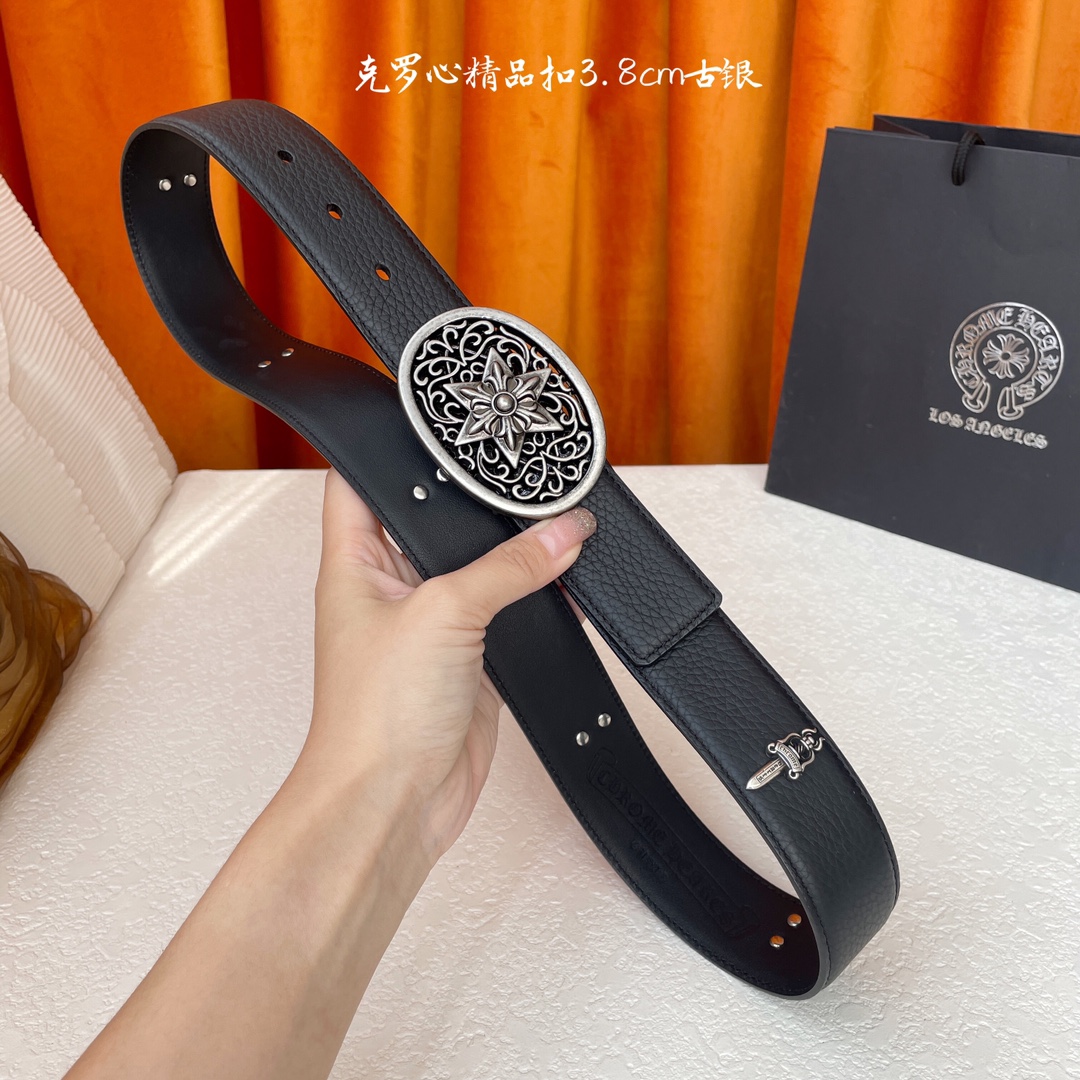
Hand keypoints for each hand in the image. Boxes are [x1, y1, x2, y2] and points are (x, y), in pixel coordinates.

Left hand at [299, 468, 596, 860]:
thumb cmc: (375, 715)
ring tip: (553, 519)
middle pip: (430, 521)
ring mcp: (432, 625)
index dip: (387, 449)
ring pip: (476, 569)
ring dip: (512, 552)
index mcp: (356, 564)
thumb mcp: (443, 614)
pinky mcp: (469, 661)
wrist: (393, 802)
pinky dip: (537, 598)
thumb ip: (508, 568)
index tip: (431, 422)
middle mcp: (390, 589)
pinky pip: (507, 614)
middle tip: (516, 471)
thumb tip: (563, 533)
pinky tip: (566, 581)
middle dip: (472, 500)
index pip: (357, 482)